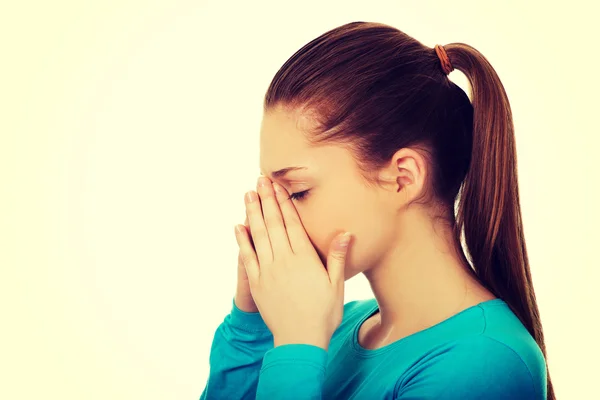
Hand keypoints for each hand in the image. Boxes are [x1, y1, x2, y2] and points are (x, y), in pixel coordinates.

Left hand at [234, 176, 352, 349]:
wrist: (300, 340)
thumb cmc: (323, 314)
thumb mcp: (336, 285)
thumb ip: (336, 257)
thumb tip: (345, 232)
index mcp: (304, 258)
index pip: (292, 223)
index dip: (284, 202)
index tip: (278, 185)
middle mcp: (284, 260)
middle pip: (273, 224)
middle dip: (266, 200)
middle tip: (260, 180)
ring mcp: (267, 271)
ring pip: (258, 235)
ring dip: (252, 213)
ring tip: (248, 194)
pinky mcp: (256, 283)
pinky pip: (247, 257)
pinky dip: (241, 240)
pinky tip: (238, 226)